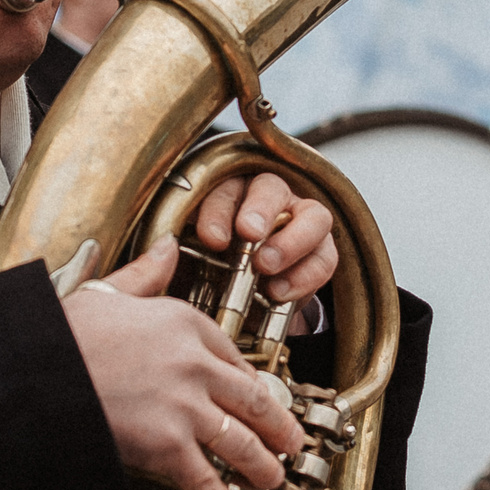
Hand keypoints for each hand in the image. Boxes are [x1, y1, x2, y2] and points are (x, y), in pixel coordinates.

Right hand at [62, 236, 305, 489]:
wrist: (33, 374)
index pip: (235, 356)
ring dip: (260, 467)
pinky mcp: (167, 443)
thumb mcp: (107, 292)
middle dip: (277, 428)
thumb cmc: (61, 336)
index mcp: (184, 322)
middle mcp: (194, 363)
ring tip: (268, 479)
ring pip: (240, 441)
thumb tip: (166, 249)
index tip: (259, 397)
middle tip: (288, 443)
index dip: (251, 383)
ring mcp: (184, 405)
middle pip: (253, 400)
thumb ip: (145, 274)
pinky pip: (206, 478)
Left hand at [192, 171, 337, 304]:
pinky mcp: (322, 251)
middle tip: (248, 236)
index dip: (219, 211)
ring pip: (313, 216)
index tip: (211, 240)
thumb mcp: (188, 256)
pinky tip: (278, 293)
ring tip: (266, 268)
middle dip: (260, 211)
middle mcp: (270, 197)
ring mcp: (302, 222)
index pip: (225, 186)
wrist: (237, 303)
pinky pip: (326, 257)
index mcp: (230, 189)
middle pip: (272, 187)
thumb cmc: (207, 269)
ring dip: (291, 242)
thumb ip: (180, 247)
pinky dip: (305, 276)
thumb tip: (164, 247)